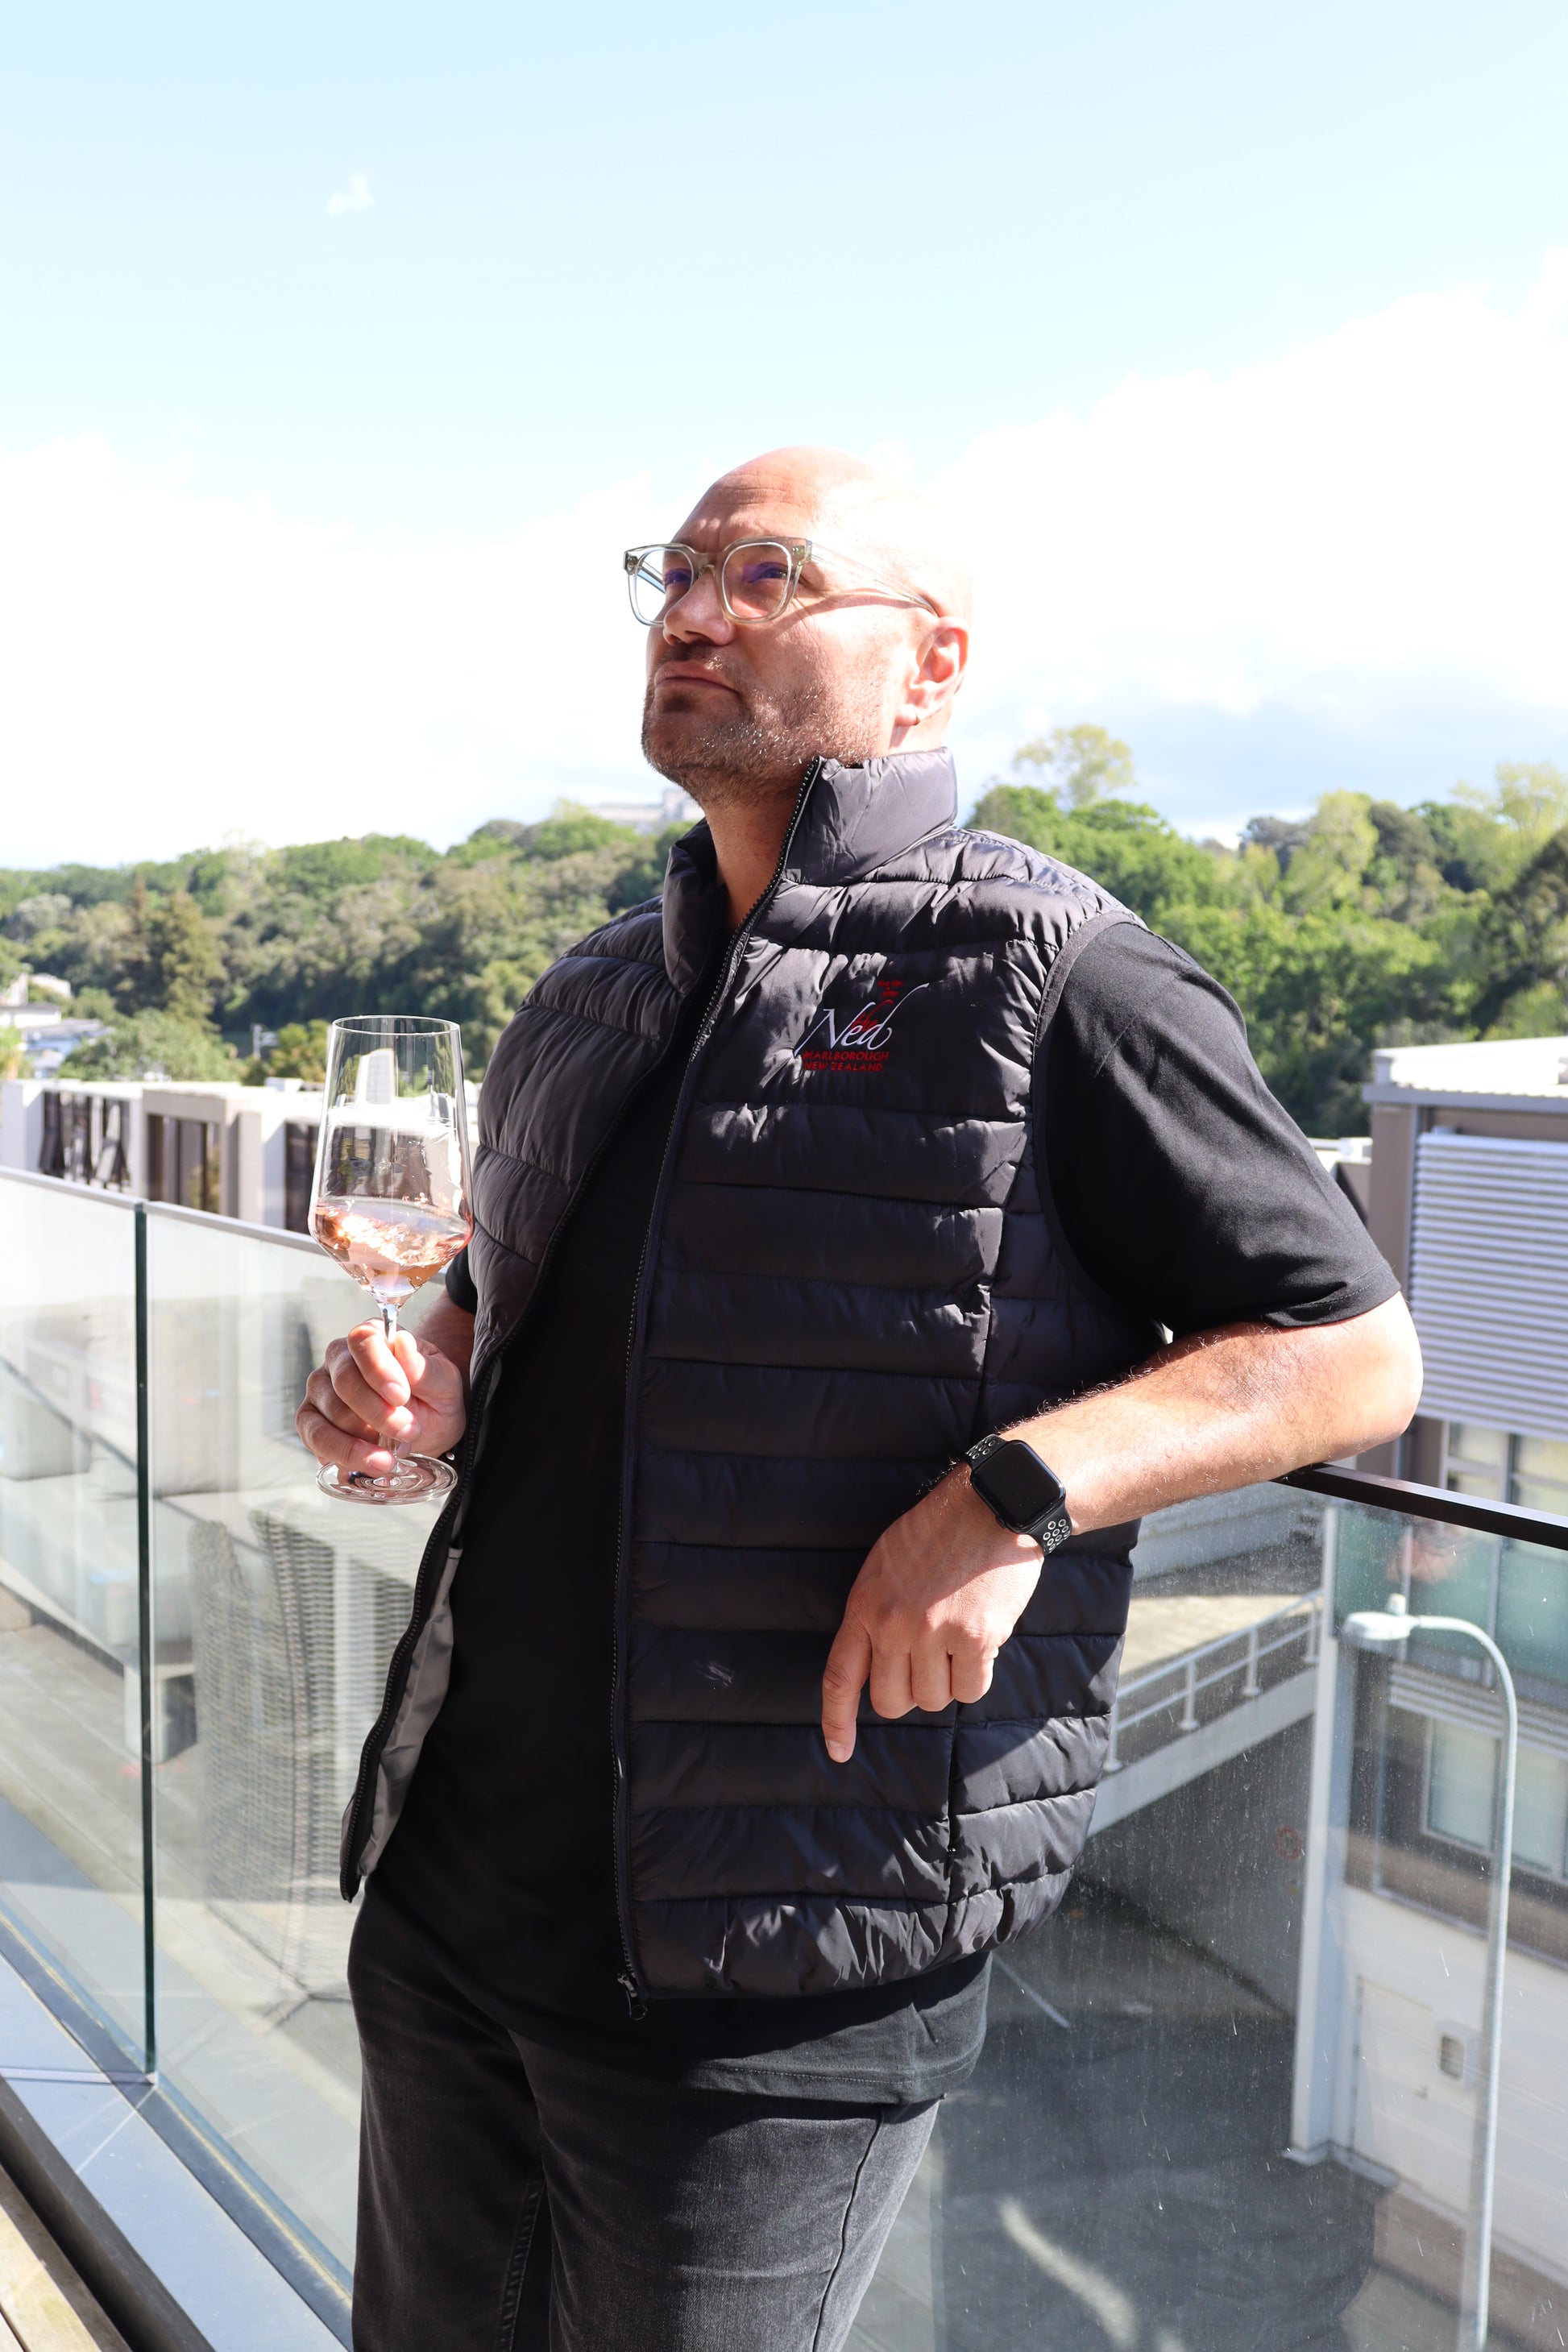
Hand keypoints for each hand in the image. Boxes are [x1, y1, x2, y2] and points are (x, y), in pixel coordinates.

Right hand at [296, 1321, 467, 1478]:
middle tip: (409, 1431)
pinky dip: (344, 1455)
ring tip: (394, 1455)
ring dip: (364, 1440)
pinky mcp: (311, 1422)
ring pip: (331, 1414)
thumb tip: (403, 1343)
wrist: (429, 1430)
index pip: (363, 1340)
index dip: (379, 1369)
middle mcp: (339, 1359)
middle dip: (379, 1413)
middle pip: (345, 1381)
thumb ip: (425, 1367)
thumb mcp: (445, 1383)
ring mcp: (321, 1391)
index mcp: (373, 1338)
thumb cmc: (434, 1398)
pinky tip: (370, 1463)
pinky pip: (316, 1438)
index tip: (401, 1397)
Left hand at [820, 1470, 1045, 1762]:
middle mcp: (893, 1625)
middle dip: (910, 1691)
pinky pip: (971, 1690)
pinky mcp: (975, 1639)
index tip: (838, 1752)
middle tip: (930, 1660)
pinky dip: (977, 1675)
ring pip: (933, 1700)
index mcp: (864, 1606)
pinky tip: (982, 1638)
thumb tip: (878, 1668)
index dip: (837, 1721)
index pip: (839, 1678)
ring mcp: (932, 1634)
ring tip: (957, 1635)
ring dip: (947, 1680)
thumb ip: (876, 1615)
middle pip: (891, 1701)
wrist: (991, 1503)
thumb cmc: (938, 1532)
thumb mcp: (885, 1565)